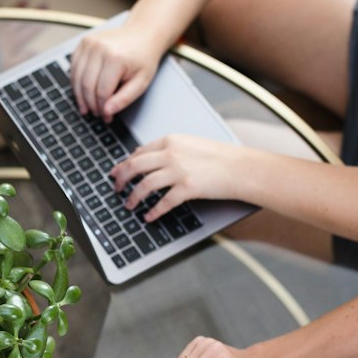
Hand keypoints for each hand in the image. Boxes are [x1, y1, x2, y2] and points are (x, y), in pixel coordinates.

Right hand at [69, 23, 159, 118]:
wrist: (142, 35)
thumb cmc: (143, 58)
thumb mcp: (141, 82)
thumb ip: (124, 98)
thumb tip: (107, 112)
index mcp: (116, 58)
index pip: (102, 92)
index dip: (103, 109)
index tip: (106, 118)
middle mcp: (100, 48)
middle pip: (87, 85)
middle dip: (90, 104)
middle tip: (96, 114)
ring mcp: (90, 43)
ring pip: (77, 78)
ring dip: (80, 96)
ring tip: (86, 107)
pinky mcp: (84, 42)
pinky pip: (74, 67)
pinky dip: (76, 82)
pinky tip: (82, 91)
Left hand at [111, 134, 242, 219]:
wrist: (241, 167)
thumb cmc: (219, 157)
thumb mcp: (190, 144)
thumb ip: (168, 148)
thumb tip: (145, 155)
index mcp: (170, 140)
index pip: (139, 152)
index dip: (124, 164)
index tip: (117, 172)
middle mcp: (171, 153)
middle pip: (135, 166)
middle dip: (121, 179)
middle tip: (116, 189)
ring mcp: (178, 170)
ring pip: (144, 185)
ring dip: (133, 197)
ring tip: (128, 205)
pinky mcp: (187, 187)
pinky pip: (163, 202)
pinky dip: (153, 211)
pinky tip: (148, 216)